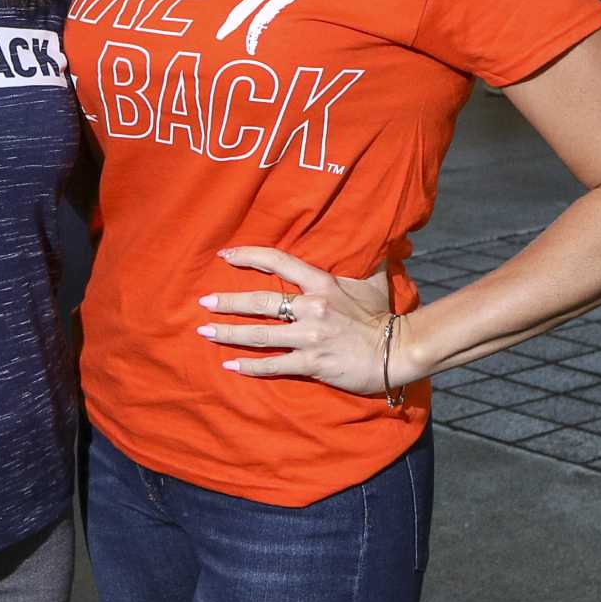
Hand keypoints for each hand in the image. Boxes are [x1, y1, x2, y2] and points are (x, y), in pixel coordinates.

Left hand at [196, 248, 398, 395]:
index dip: (249, 256)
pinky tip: (229, 366)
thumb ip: (363, 259)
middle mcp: (312, 308)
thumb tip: (373, 235)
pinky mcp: (312, 363)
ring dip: (229, 333)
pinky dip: (249, 366)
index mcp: (322, 284)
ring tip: (205, 331)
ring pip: (260, 334)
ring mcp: (310, 337)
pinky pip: (273, 364)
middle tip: (203, 302)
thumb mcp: (371, 281)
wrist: (398, 351)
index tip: (225, 255)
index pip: (278, 261)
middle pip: (260, 301)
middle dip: (228, 301)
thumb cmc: (382, 316)